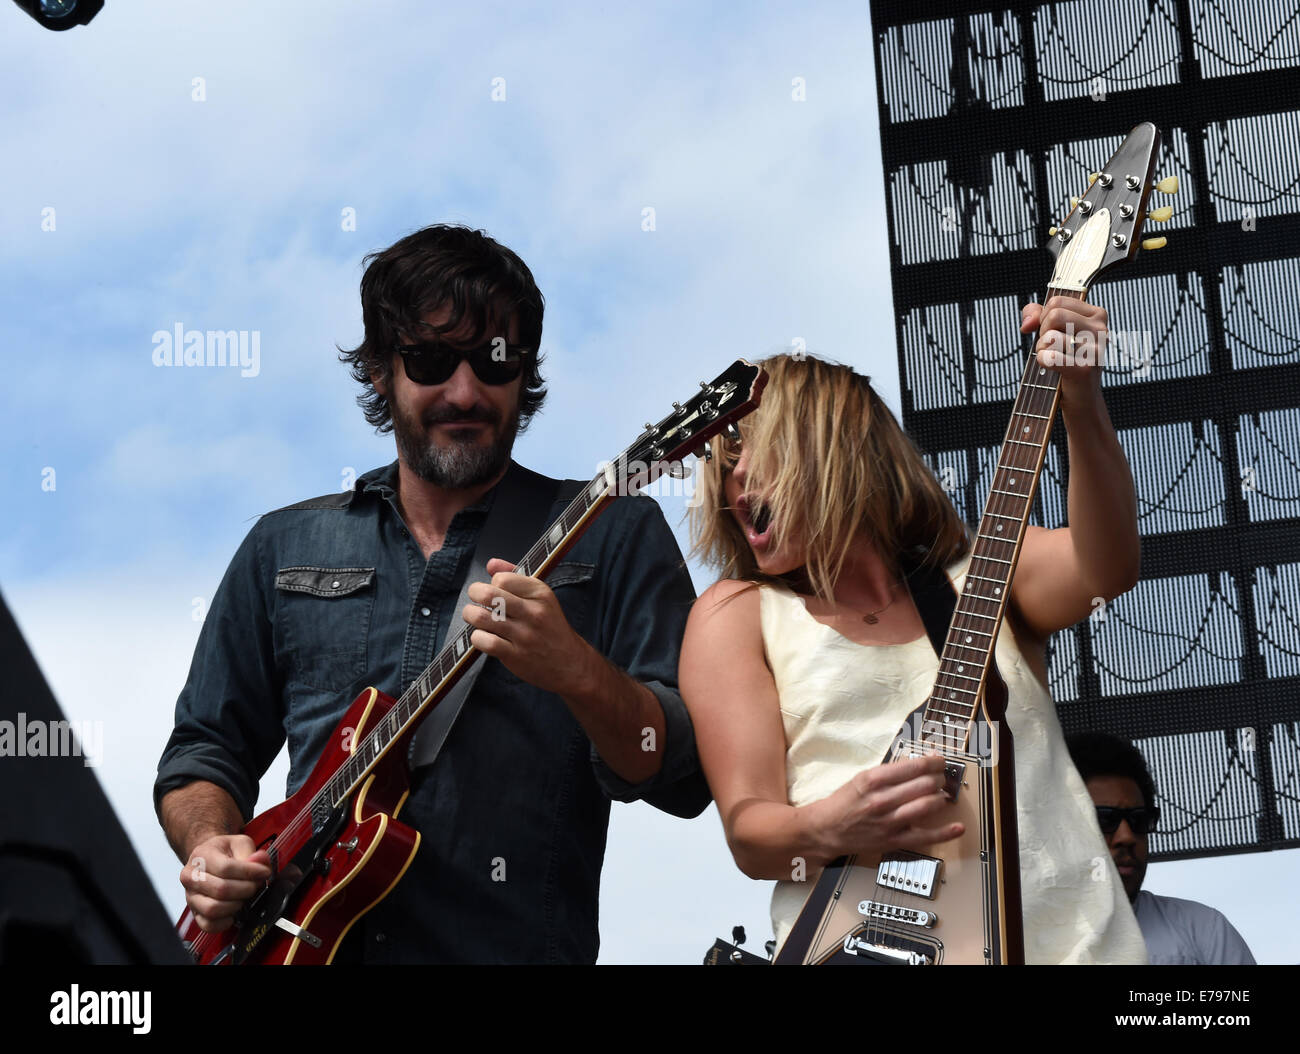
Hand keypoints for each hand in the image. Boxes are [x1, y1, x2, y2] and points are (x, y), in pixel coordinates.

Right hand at [180, 834, 271, 932]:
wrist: (208, 861)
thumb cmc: (223, 852)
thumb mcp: (238, 843)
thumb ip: (251, 852)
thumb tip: (260, 861)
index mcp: (201, 856)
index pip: (226, 868)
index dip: (249, 872)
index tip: (264, 872)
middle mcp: (190, 877)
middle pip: (221, 890)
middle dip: (245, 889)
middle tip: (256, 886)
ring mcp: (190, 897)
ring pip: (213, 909)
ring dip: (236, 905)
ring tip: (245, 897)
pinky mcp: (194, 913)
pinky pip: (208, 925)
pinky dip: (225, 922)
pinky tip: (235, 912)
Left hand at [464, 558, 593, 695]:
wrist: (570, 663)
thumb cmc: (551, 627)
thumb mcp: (541, 597)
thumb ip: (515, 576)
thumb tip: (491, 564)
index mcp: (540, 593)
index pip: (502, 578)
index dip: (492, 583)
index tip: (495, 590)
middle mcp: (533, 612)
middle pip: (488, 594)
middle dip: (474, 593)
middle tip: (475, 598)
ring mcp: (524, 635)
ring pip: (481, 617)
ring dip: (470, 615)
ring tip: (473, 616)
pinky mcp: (515, 655)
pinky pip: (484, 641)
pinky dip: (477, 637)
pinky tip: (482, 636)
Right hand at [808, 754, 963, 859]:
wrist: (826, 829)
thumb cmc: (844, 802)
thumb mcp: (862, 778)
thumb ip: (889, 773)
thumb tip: (917, 767)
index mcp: (873, 779)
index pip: (913, 767)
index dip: (933, 762)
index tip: (940, 760)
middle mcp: (882, 799)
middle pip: (924, 784)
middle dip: (939, 778)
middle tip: (941, 777)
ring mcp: (890, 822)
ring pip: (927, 806)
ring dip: (941, 797)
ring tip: (943, 794)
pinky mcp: (894, 840)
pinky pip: (925, 837)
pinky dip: (945, 833)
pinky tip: (958, 827)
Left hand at [1021, 296, 1109, 405]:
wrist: (1081, 397)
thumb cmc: (1065, 360)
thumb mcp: (1051, 329)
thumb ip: (1035, 314)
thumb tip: (1028, 322)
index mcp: (1097, 314)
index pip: (1056, 301)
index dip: (1044, 317)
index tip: (1052, 332)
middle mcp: (1101, 328)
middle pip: (1053, 314)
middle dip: (1042, 332)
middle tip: (1051, 347)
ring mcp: (1095, 349)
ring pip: (1050, 336)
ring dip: (1042, 349)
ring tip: (1054, 358)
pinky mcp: (1085, 369)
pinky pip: (1049, 356)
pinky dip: (1042, 362)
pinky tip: (1051, 367)